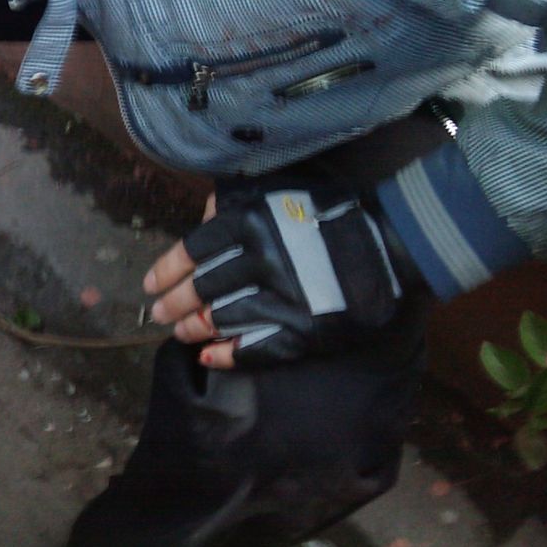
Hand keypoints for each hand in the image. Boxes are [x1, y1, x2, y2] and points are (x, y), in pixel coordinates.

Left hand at [143, 175, 422, 368]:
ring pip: (221, 319)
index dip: (166, 271)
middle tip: (158, 314)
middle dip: (173, 304)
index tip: (151, 284)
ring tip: (180, 333)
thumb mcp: (275, 189)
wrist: (394, 241)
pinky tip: (210, 357)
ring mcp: (281, 299)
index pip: (191, 252)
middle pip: (200, 289)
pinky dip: (228, 356)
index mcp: (247, 223)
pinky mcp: (304, 330)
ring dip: (194, 329)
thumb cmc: (329, 209)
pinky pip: (256, 349)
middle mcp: (258, 261)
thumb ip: (235, 201)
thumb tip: (203, 216)